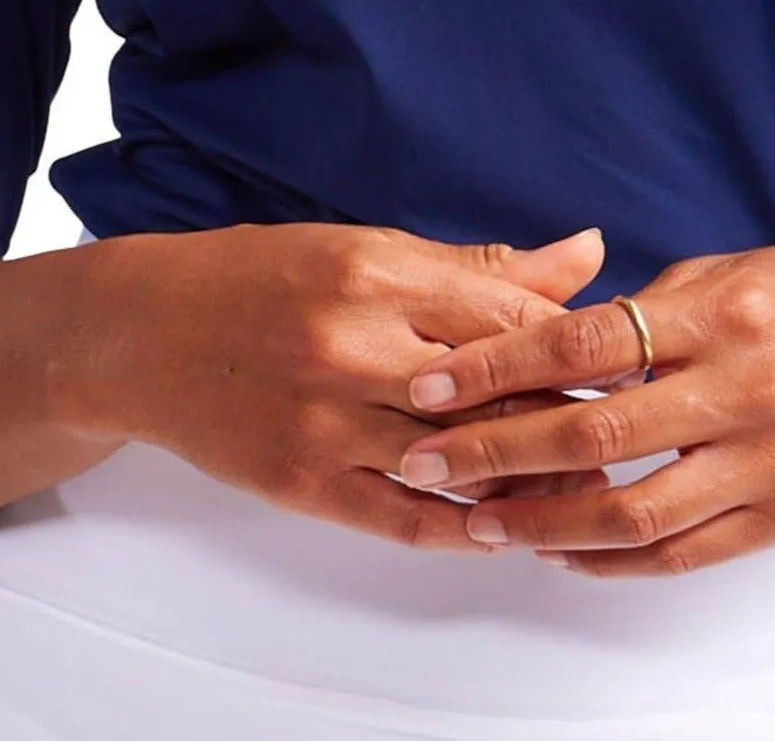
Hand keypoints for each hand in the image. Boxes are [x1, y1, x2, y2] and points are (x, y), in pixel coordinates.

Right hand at [73, 218, 623, 549]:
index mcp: (379, 274)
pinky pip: (400, 517)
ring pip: (453, 461)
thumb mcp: (371, 248)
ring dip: (525, 480)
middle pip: (492, 395)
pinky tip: (505, 527)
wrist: (147, 331)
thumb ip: (481, 267)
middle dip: (565, 417)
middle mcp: (354, 346)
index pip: (509, 319)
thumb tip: (588, 251)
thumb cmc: (265, 277)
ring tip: (584, 487)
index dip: (577, 347)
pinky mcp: (301, 480)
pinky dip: (461, 528)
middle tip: (627, 433)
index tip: (627, 362)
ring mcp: (325, 420)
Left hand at [391, 234, 774, 577]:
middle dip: (493, 453)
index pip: (584, 345)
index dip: (498, 367)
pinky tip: (565, 549)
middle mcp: (743, 390)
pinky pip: (683, 554)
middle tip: (425, 462)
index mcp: (725, 313)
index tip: (432, 384)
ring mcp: (767, 462)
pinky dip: (615, 560)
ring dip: (540, 522)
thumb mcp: (739, 268)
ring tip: (479, 521)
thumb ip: (655, 309)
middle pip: (592, 437)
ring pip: (630, 514)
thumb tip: (562, 342)